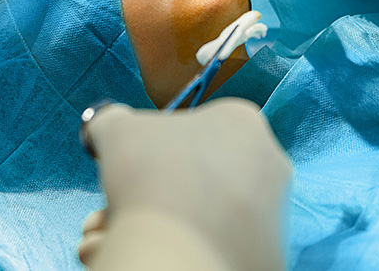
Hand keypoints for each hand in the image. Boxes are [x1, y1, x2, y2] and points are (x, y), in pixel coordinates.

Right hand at [80, 99, 290, 270]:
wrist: (180, 253)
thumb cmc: (153, 176)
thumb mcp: (118, 130)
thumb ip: (113, 121)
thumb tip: (106, 125)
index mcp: (243, 124)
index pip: (194, 129)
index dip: (150, 149)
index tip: (124, 168)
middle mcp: (268, 166)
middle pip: (195, 177)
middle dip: (144, 194)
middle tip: (107, 213)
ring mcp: (272, 214)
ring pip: (200, 216)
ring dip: (151, 225)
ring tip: (108, 239)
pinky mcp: (266, 257)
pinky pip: (214, 247)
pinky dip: (176, 251)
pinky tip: (141, 257)